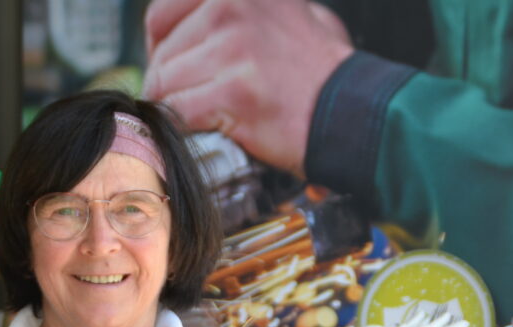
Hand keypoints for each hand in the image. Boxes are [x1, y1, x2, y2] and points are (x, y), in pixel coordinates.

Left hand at [143, 0, 353, 177]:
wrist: (351, 110)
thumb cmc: (317, 71)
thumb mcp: (280, 11)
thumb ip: (236, 8)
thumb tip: (186, 25)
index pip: (161, 14)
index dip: (162, 50)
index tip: (175, 70)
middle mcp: (232, 5)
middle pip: (161, 55)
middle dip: (171, 86)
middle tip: (197, 104)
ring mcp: (232, 47)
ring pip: (165, 86)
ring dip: (179, 110)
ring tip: (210, 118)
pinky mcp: (232, 91)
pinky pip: (178, 113)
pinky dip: (187, 129)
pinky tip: (213, 129)